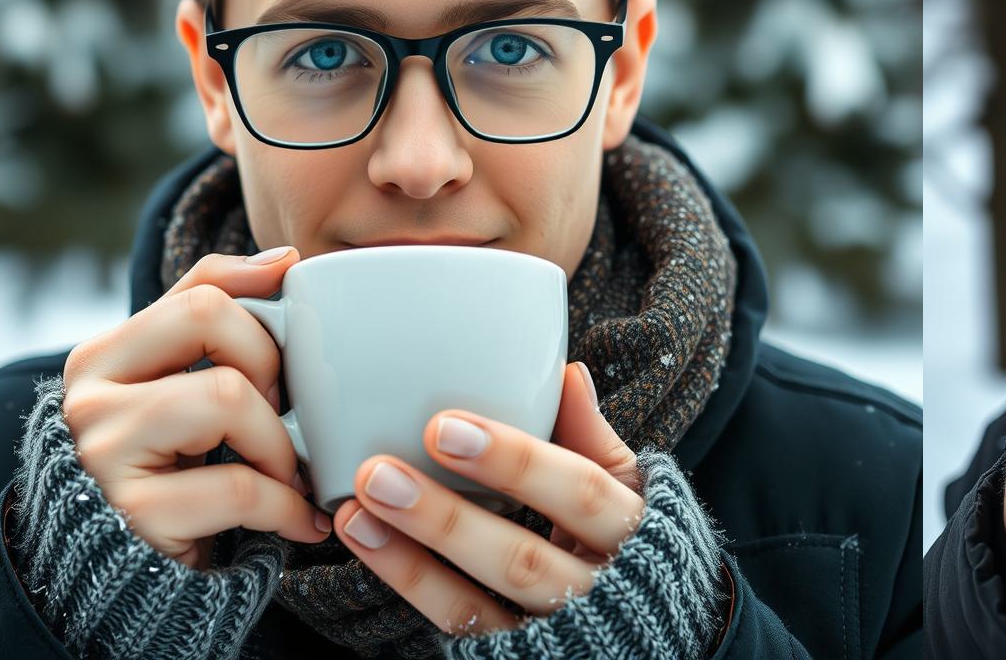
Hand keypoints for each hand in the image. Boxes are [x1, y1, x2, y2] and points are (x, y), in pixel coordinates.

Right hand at [58, 247, 326, 570]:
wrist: (121, 584)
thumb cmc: (165, 469)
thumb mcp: (178, 388)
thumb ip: (217, 317)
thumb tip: (284, 259)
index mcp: (101, 357)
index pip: (202, 288)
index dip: (264, 309)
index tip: (289, 348)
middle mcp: (88, 399)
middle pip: (210, 319)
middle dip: (270, 362)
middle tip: (285, 411)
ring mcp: (103, 456)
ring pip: (227, 394)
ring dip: (281, 440)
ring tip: (291, 471)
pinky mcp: (133, 516)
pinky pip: (240, 486)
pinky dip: (286, 503)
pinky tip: (298, 517)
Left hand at [332, 359, 646, 639]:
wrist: (646, 629)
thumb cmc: (635, 544)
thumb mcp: (631, 491)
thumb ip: (595, 439)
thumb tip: (566, 374)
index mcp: (630, 532)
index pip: (578, 492)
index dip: (515, 461)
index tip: (446, 426)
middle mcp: (592, 591)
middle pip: (519, 558)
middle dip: (445, 517)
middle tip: (379, 473)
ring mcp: (550, 631)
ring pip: (477, 602)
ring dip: (412, 555)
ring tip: (358, 510)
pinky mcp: (512, 658)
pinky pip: (460, 626)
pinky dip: (412, 585)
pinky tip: (372, 545)